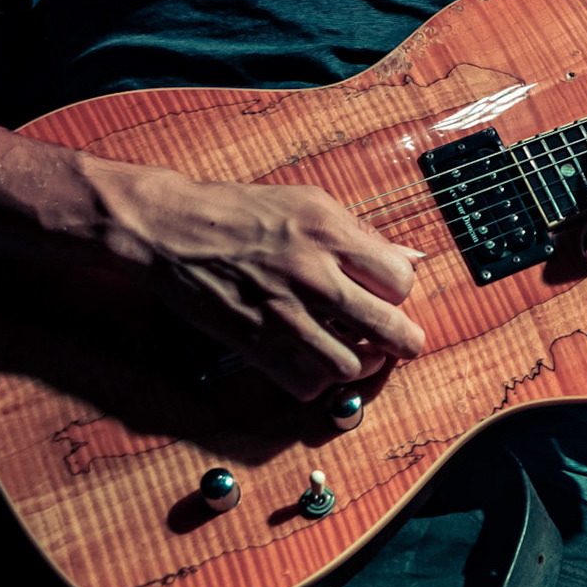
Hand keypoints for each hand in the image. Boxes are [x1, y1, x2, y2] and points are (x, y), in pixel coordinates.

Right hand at [95, 167, 425, 399]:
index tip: (391, 293)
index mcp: (331, 233)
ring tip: (359, 352)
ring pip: (351, 364)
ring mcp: (285, 313)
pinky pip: (305, 382)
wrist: (173, 230)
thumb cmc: (240, 211)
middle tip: (403, 343)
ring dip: (361, 363)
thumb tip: (412, 257)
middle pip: (387, 328)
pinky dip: (317, 380)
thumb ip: (362, 235)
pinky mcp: (256, 343)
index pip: (400, 279)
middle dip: (405, 341)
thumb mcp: (310, 203)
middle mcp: (313, 275)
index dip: (401, 291)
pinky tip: (316, 361)